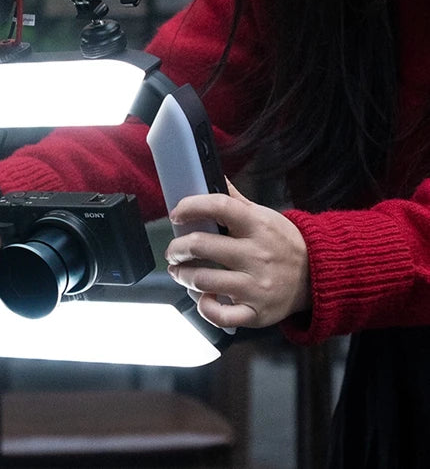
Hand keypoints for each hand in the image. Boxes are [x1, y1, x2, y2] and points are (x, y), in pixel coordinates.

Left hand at [165, 181, 310, 329]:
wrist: (316, 276)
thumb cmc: (282, 242)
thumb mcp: (263, 215)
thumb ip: (234, 198)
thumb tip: (211, 175)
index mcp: (256, 225)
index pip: (218, 206)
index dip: (190, 206)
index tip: (176, 214)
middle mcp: (255, 255)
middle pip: (201, 245)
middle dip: (176, 248)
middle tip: (173, 251)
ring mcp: (256, 286)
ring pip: (203, 280)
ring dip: (182, 275)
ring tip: (180, 272)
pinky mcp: (256, 312)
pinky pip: (222, 316)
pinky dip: (204, 308)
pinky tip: (202, 298)